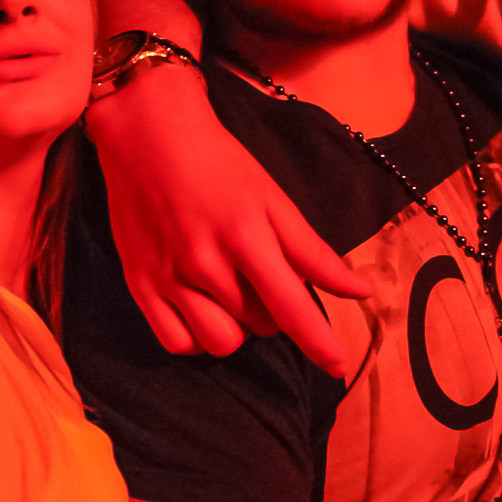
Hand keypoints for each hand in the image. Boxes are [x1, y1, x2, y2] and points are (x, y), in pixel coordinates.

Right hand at [86, 65, 369, 376]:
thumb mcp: (273, 199)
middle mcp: (206, 264)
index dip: (319, 344)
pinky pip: (177, 343)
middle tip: (261, 273)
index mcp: (247, 238)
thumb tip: (362, 291)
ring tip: (233, 293)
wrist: (148, 135)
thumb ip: (313, 252)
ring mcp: (168, 278)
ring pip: (221, 342)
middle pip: (261, 326)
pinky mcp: (139, 286)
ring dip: (238, 328)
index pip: (291, 309)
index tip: (339, 366)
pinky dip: (197, 336)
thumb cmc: (219, 163)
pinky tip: (203, 309)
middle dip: (273, 310)